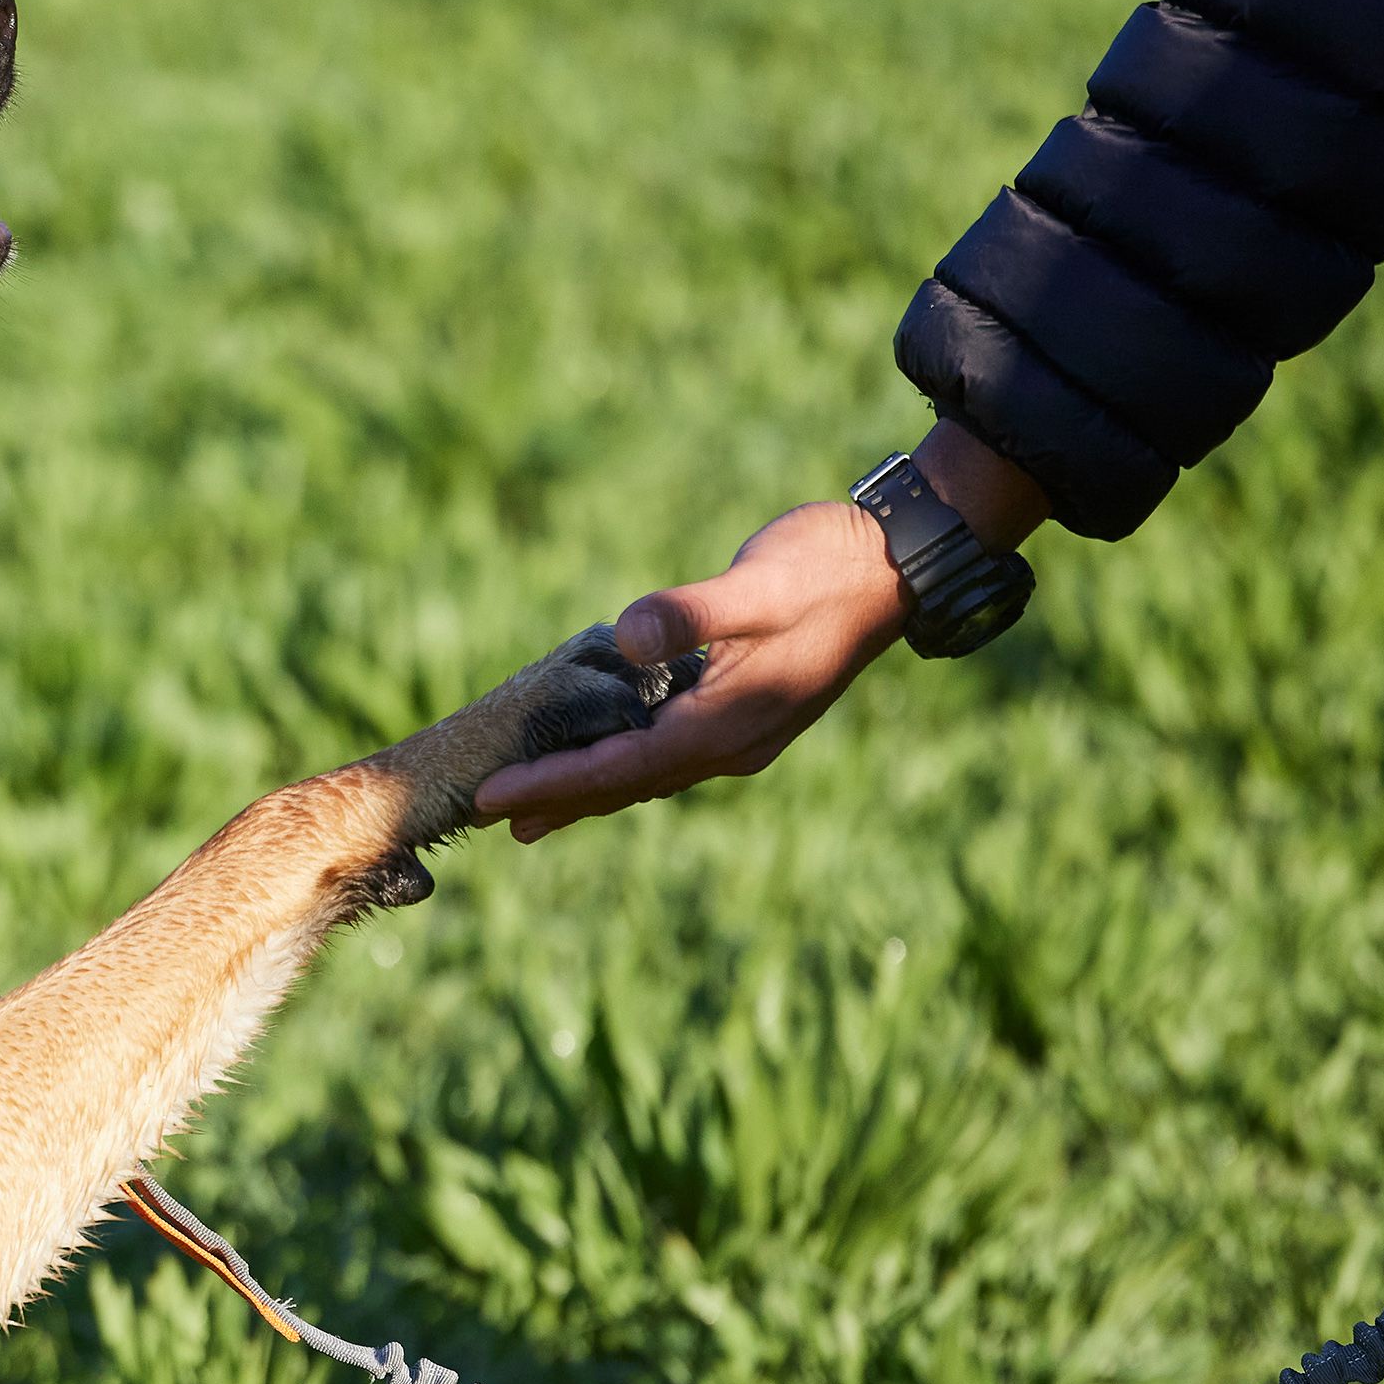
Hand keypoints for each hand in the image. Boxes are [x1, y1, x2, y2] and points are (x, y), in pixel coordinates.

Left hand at [465, 424, 1042, 840]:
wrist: (895, 565)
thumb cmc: (824, 567)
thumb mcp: (757, 584)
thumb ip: (691, 614)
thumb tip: (627, 637)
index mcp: (728, 722)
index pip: (622, 766)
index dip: (555, 782)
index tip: (494, 797)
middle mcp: (733, 742)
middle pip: (628, 784)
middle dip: (559, 801)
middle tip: (488, 818)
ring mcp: (743, 732)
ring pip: (648, 774)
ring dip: (588, 791)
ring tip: (530, 813)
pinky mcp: (747, 710)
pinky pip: (668, 751)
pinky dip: (623, 762)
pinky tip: (600, 757)